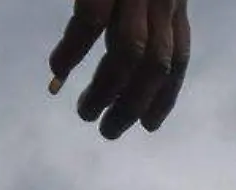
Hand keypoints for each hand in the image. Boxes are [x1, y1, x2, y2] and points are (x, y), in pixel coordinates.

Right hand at [48, 0, 191, 139]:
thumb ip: (141, 17)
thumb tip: (127, 60)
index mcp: (173, 3)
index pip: (178, 59)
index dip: (165, 96)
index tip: (148, 125)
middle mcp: (161, 0)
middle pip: (156, 65)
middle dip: (133, 105)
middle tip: (109, 131)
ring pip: (129, 52)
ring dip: (107, 90)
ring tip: (85, 113)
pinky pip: (90, 22)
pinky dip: (74, 50)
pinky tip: (58, 70)